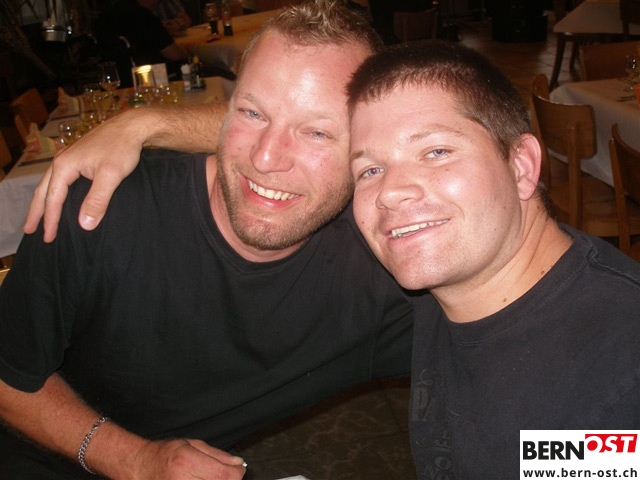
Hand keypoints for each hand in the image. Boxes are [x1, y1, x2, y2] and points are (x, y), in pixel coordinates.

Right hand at [23, 110, 146, 241]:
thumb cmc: (122, 148)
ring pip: (50, 184)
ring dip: (43, 202)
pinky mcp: (79, 158)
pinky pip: (60, 179)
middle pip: (43, 191)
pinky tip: (58, 198)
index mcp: (65, 165)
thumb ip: (97, 200)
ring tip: (38, 218)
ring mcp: (69, 158)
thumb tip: (84, 224)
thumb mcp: (111, 176)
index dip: (50, 220)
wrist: (132, 126)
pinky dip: (55, 192)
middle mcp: (62, 160)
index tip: (48, 238)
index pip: (53, 199)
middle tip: (29, 231)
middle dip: (36, 212)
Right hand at [129, 438, 246, 479]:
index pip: (224, 475)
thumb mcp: (191, 444)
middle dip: (228, 478)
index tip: (239, 468)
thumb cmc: (164, 454)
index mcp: (187, 462)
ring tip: (210, 475)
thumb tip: (238, 463)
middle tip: (225, 472)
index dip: (237, 472)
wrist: (140, 468)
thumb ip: (217, 455)